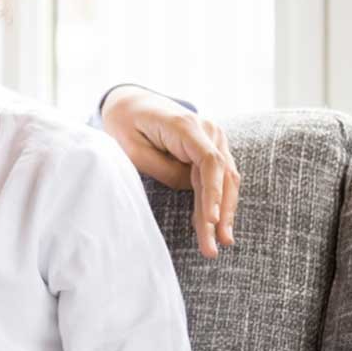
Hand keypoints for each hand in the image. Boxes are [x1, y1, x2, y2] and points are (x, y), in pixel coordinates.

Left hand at [100, 86, 241, 258]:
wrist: (130, 103)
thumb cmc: (126, 124)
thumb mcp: (133, 149)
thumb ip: (164, 170)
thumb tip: (190, 189)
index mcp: (186, 126)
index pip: (210, 162)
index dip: (213, 193)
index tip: (211, 220)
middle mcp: (208, 130)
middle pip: (222, 176)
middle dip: (220, 213)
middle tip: (214, 247)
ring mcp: (213, 138)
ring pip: (225, 180)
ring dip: (224, 212)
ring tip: (220, 244)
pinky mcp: (210, 149)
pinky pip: (218, 178)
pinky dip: (217, 202)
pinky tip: (217, 227)